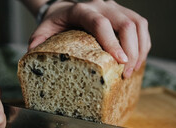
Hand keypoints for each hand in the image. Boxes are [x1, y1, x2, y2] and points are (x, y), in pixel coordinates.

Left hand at [28, 0, 150, 77]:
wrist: (65, 5)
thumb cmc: (56, 20)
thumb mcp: (43, 28)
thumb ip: (38, 40)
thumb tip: (32, 54)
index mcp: (81, 9)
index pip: (100, 23)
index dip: (112, 42)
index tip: (120, 61)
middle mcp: (102, 5)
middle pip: (126, 23)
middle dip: (131, 50)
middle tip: (127, 73)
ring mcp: (115, 8)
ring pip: (138, 23)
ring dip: (140, 48)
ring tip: (133, 70)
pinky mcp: (124, 13)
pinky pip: (141, 26)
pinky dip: (143, 44)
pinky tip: (138, 60)